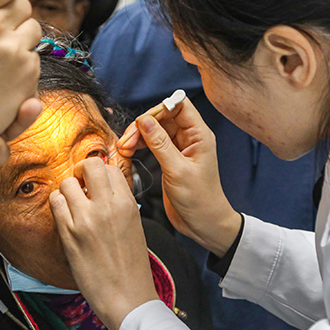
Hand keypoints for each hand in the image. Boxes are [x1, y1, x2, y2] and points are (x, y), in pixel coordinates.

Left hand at [49, 158, 157, 329]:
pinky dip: (58, 205)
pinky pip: (56, 202)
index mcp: (128, 204)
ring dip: (68, 190)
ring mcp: (86, 218)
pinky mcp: (69, 233)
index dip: (101, 174)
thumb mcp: (134, 226)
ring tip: (73, 204)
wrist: (126, 295)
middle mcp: (107, 206)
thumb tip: (104, 187)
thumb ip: (120, 203)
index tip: (96, 184)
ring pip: (67, 182)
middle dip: (82, 172)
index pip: (111, 168)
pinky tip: (66, 216)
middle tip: (82, 185)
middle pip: (89, 164)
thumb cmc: (131, 265)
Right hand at [130, 98, 241, 255]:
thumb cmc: (200, 200)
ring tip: (125, 148)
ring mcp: (179, 149)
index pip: (179, 106)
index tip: (142, 123)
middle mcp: (190, 138)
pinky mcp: (170, 160)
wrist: (204, 224)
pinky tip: (129, 152)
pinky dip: (140, 146)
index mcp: (199, 136)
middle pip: (163, 117)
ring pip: (155, 130)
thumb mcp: (177, 171)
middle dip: (143, 125)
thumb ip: (160, 144)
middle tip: (127, 140)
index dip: (159, 109)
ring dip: (138, 136)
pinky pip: (153, 144)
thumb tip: (145, 120)